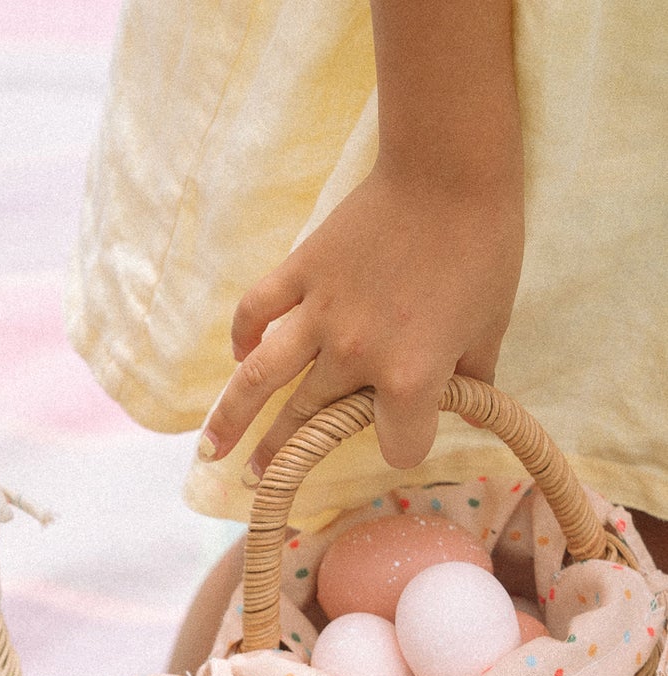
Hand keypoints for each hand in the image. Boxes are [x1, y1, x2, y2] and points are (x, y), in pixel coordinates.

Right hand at [201, 163, 523, 477]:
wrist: (450, 169)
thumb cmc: (483, 246)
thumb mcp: (492, 322)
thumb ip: (475, 374)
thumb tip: (471, 409)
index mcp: (409, 376)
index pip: (397, 444)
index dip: (404, 443)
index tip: (405, 433)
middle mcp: (354, 356)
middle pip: (310, 424)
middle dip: (286, 458)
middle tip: (260, 477)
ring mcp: (319, 315)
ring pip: (259, 382)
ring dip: (231, 420)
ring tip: (212, 449)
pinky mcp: (300, 274)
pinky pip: (257, 311)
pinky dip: (243, 335)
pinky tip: (239, 356)